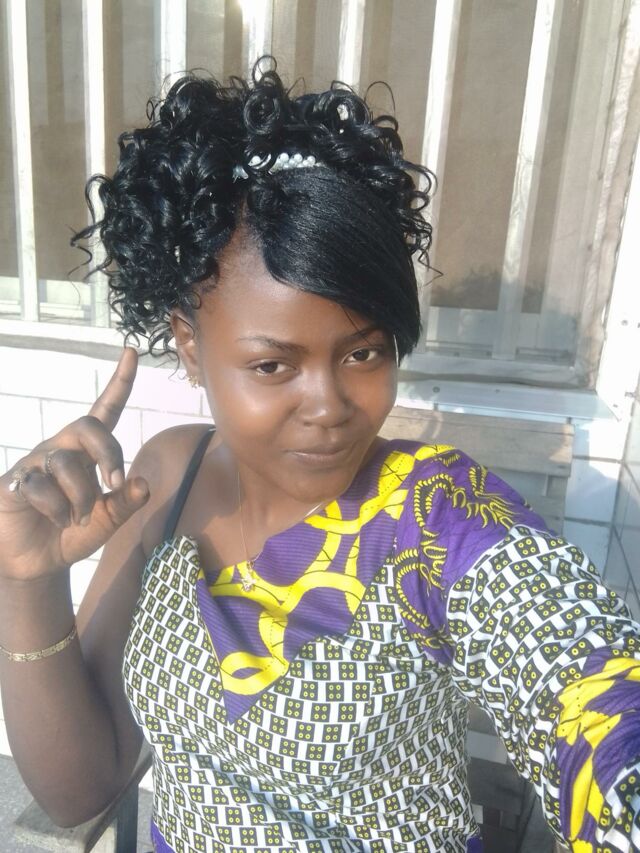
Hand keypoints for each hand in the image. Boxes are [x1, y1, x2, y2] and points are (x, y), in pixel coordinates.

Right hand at [0, 348, 148, 581]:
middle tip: (115, 483)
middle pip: (88, 427)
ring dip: (80, 496)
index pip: (105, 410)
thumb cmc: (72, 534)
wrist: (36, 563)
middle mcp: (62, 449)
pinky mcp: (16, 480)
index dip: (119, 382)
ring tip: (75, 518)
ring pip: (67, 463)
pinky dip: (57, 509)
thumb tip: (142, 483)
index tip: (131, 351)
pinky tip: (53, 519)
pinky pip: (41, 486)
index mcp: (87, 453)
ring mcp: (37, 463)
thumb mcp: (108, 521)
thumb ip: (126, 503)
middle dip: (108, 453)